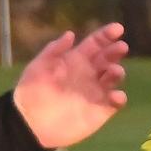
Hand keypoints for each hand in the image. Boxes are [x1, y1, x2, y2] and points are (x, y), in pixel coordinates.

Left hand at [13, 22, 127, 148]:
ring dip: (116, 72)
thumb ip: (54, 50)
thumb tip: (70, 34)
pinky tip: (116, 96)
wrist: (30, 121)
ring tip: (113, 71)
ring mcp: (96, 91)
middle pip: (107, 58)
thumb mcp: (39, 66)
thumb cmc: (32, 90)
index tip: (118, 28)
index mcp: (75, 60)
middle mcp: (88, 74)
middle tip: (120, 47)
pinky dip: (119, 98)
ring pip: (113, 78)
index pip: (95, 44)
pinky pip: (115, 102)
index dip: (106, 35)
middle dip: (115, 51)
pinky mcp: (100, 110)